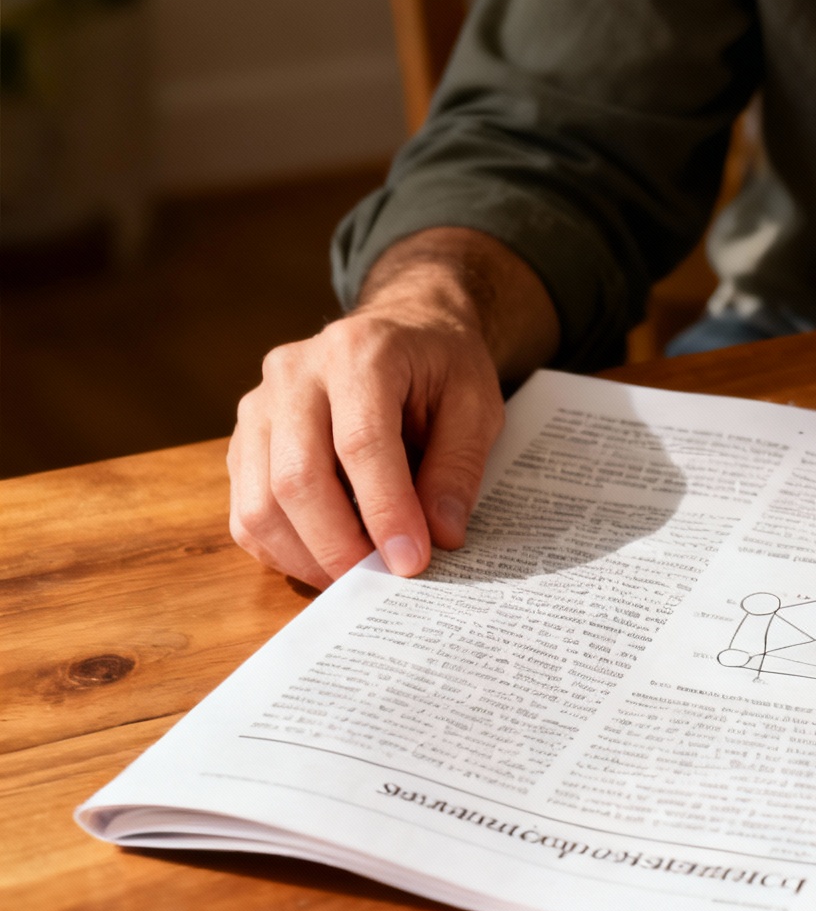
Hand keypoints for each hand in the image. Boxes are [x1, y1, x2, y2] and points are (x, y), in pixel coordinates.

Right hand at [227, 228, 557, 587]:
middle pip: (297, 479)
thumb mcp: (476, 404)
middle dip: (340, 546)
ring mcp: (259, 405)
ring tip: (357, 578)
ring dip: (307, 557)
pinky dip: (282, 549)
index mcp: (360, 353)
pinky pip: (245, 511)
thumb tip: (440, 535)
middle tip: (382, 583)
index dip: (385, 511)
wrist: (401, 328)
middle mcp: (295, 373)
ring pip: (258, 503)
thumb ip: (458, 467)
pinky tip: (326, 559)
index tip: (412, 561)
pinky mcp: (244, 438)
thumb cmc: (441, 366)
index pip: (361, 444)